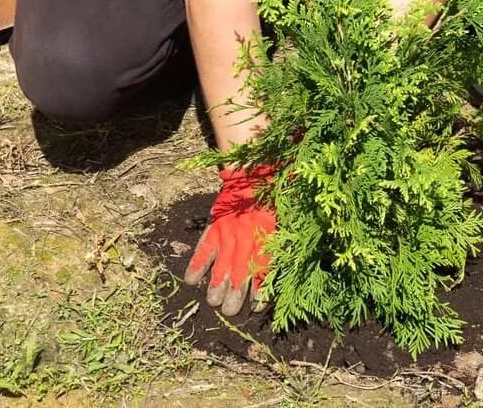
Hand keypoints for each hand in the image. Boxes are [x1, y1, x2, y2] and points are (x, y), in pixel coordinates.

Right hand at [184, 166, 275, 315]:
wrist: (252, 171)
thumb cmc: (273, 194)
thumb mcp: (285, 216)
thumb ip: (282, 238)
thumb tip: (291, 258)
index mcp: (267, 239)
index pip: (263, 271)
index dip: (261, 291)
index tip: (257, 308)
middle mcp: (246, 240)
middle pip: (239, 274)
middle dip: (234, 295)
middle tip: (230, 310)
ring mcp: (228, 234)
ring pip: (220, 266)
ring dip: (216, 286)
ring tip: (214, 302)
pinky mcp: (214, 227)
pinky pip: (203, 249)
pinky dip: (196, 265)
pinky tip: (191, 282)